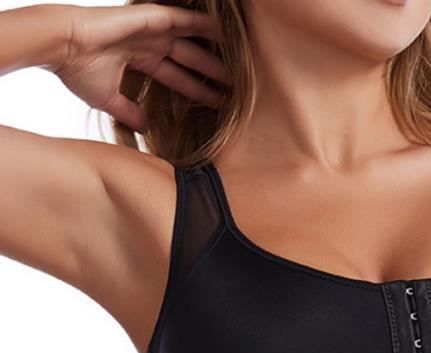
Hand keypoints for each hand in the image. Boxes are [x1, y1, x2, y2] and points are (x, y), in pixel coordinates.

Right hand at [51, 2, 229, 132]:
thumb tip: (144, 127)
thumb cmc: (77, 70)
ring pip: (192, 40)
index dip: (198, 89)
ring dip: (214, 50)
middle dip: (212, 72)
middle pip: (190, 59)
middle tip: (237, 85)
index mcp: (139, 60)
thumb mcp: (109, 99)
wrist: (61, 46)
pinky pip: (184, 18)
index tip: (218, 102)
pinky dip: (203, 23)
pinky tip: (223, 31)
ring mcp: (150, 29)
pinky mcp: (151, 17)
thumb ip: (130, 112)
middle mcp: (148, 44)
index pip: (177, 77)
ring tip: (239, 59)